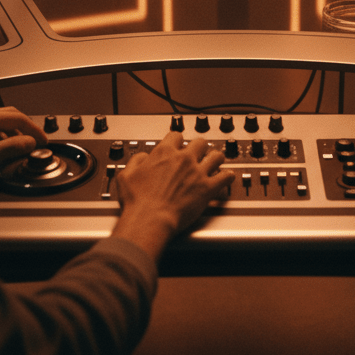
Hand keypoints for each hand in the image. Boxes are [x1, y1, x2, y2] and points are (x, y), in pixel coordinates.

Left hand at [0, 108, 47, 203]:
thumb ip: (12, 147)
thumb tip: (29, 143)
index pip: (18, 118)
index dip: (34, 129)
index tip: (43, 141)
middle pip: (10, 116)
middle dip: (26, 127)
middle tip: (36, 140)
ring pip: (0, 122)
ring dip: (13, 133)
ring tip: (20, 147)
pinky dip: (1, 137)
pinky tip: (0, 150)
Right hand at [112, 132, 230, 259]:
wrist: (149, 219)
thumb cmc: (137, 201)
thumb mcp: (126, 175)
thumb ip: (136, 160)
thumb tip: (142, 157)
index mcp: (164, 153)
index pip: (176, 135)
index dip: (177, 140)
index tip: (178, 145)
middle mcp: (184, 159)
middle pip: (200, 142)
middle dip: (199, 147)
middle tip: (198, 153)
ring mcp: (198, 172)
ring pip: (217, 156)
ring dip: (216, 158)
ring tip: (215, 162)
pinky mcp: (208, 188)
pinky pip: (226, 177)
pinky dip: (228, 177)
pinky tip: (227, 178)